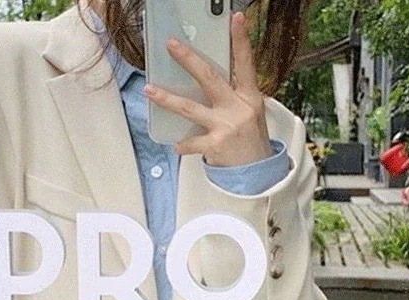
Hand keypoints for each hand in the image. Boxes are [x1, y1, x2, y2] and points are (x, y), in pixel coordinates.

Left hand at [144, 12, 272, 166]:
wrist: (258, 172)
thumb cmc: (251, 139)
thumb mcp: (250, 112)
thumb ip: (232, 95)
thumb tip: (206, 79)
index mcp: (249, 97)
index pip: (246, 63)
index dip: (241, 40)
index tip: (235, 19)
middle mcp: (237, 108)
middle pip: (209, 78)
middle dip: (189, 59)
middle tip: (172, 45)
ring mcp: (225, 127)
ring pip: (190, 108)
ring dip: (167, 99)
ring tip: (150, 90)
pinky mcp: (215, 146)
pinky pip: (192, 142)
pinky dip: (183, 144)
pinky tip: (176, 145)